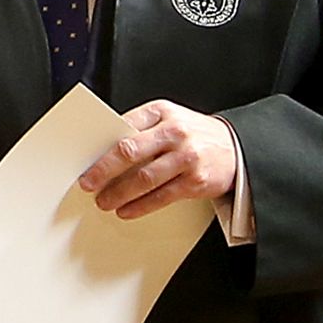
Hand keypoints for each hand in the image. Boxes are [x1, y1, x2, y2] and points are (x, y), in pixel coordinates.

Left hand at [75, 99, 239, 220]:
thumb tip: (103, 152)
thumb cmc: (193, 135)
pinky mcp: (196, 180)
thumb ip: (141, 130)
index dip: (101, 146)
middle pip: (129, 151)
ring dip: (119, 193)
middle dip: (104, 170)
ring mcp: (187, 156)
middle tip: (88, 183)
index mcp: (162, 112)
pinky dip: (140, 206)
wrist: (237, 147)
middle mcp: (175, 132)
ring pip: (144, 178)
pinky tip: (126, 210)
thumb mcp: (169, 120)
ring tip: (104, 201)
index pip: (124, 126)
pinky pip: (161, 196)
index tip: (85, 161)